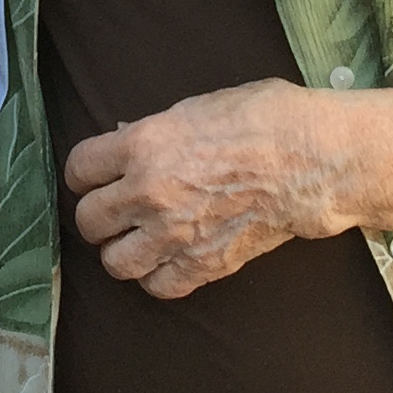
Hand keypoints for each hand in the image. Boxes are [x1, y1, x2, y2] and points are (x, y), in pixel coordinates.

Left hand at [63, 80, 336, 299]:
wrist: (312, 160)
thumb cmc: (264, 119)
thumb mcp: (199, 106)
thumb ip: (156, 129)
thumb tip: (126, 138)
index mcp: (145, 144)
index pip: (80, 168)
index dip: (84, 173)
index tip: (92, 177)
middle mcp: (149, 192)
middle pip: (89, 219)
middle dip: (98, 214)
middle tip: (114, 210)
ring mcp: (174, 233)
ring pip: (114, 262)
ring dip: (121, 251)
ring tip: (137, 239)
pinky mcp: (202, 264)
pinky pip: (157, 286)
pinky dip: (157, 276)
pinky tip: (167, 260)